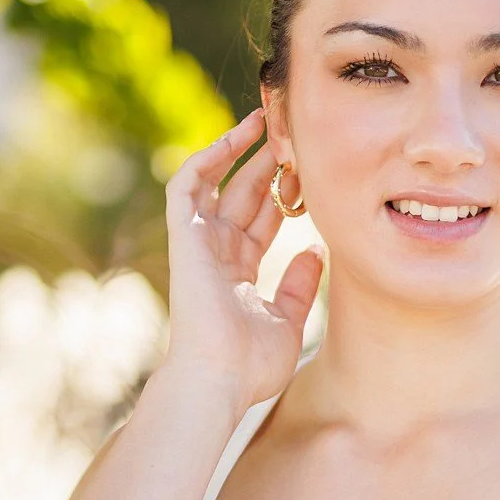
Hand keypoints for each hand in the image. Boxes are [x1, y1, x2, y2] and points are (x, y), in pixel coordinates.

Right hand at [161, 108, 325, 409]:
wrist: (217, 378)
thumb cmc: (251, 365)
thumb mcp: (288, 321)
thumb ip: (301, 284)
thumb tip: (316, 248)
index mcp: (240, 275)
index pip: (263, 223)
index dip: (285, 196)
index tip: (312, 173)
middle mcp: (218, 254)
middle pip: (244, 197)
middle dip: (268, 167)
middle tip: (295, 137)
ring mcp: (199, 243)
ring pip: (219, 182)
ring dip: (239, 152)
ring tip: (266, 121)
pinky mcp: (183, 235)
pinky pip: (189, 184)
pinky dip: (209, 157)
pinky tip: (237, 135)